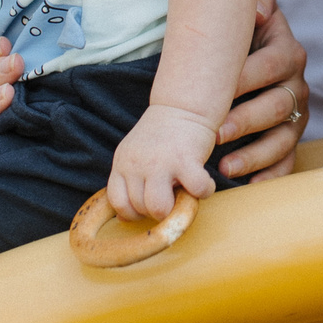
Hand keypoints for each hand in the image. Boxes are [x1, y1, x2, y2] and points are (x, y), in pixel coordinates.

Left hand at [109, 104, 219, 219]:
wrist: (183, 104)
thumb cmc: (162, 135)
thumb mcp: (135, 154)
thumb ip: (130, 181)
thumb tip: (125, 218)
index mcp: (122, 163)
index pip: (117, 202)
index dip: (133, 213)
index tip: (147, 208)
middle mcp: (137, 164)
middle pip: (139, 209)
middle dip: (157, 211)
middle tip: (171, 198)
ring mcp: (160, 162)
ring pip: (158, 208)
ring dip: (174, 209)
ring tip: (184, 196)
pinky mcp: (186, 160)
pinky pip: (196, 191)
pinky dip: (204, 192)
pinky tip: (204, 183)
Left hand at [217, 0, 309, 180]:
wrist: (246, 47)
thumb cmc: (242, 30)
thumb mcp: (249, 7)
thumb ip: (257, 0)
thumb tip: (257, 13)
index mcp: (288, 52)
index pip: (271, 65)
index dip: (245, 79)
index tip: (216, 93)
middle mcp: (297, 85)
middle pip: (277, 105)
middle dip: (245, 121)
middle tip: (215, 134)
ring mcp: (296, 115)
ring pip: (283, 138)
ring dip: (254, 154)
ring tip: (225, 166)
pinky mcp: (290, 138)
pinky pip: (287, 160)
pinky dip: (270, 175)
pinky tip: (250, 186)